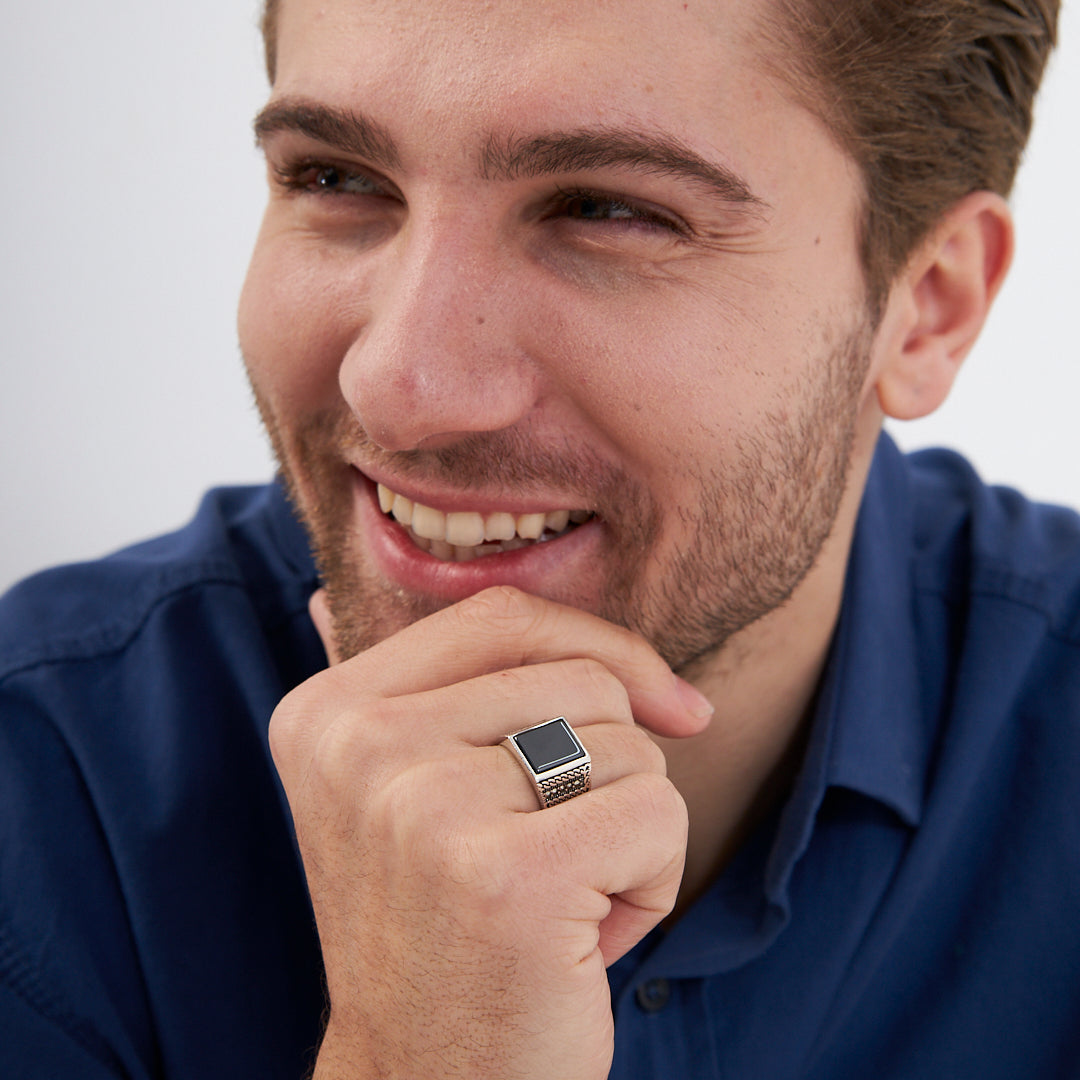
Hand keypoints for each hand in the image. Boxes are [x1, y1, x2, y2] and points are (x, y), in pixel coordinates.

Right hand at [270, 586, 712, 1079]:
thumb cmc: (446, 928)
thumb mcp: (411, 788)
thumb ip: (440, 680)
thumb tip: (473, 562)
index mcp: (328, 712)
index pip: (501, 614)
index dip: (600, 648)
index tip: (661, 705)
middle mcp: (356, 745)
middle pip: (580, 678)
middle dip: (612, 765)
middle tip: (554, 854)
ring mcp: (421, 807)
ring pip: (628, 743)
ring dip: (629, 826)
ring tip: (562, 899)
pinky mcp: (503, 876)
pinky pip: (658, 811)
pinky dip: (654, 876)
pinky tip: (588, 936)